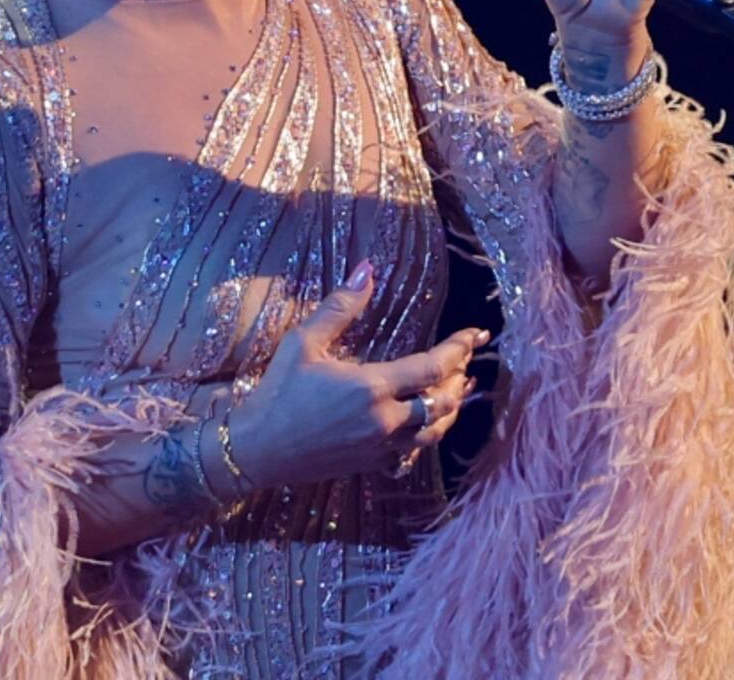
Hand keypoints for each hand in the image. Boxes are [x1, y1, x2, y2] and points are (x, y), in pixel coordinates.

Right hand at [227, 259, 486, 487]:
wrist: (258, 450)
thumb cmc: (278, 392)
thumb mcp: (303, 342)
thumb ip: (340, 307)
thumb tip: (367, 269)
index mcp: (371, 387)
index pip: (432, 368)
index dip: (458, 349)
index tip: (476, 334)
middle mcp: (385, 421)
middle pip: (442, 401)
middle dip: (460, 377)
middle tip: (467, 358)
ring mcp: (381, 447)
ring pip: (435, 430)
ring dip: (452, 408)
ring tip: (460, 388)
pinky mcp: (372, 464)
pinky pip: (416, 450)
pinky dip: (431, 433)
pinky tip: (429, 424)